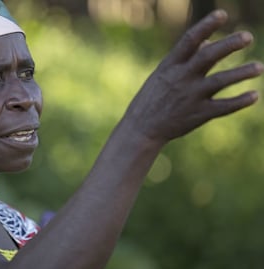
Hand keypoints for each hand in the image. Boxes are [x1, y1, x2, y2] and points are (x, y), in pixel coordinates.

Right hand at [124, 9, 263, 143]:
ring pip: (219, 81)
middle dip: (228, 45)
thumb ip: (184, 59)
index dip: (206, 25)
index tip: (222, 14)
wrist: (141, 128)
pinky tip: (254, 96)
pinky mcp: (198, 114)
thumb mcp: (162, 75)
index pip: (189, 40)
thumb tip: (208, 43)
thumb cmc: (152, 98)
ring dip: (240, 73)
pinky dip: (239, 101)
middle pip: (207, 57)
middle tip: (247, 37)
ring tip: (258, 67)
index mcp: (170, 66)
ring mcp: (190, 96)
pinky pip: (223, 107)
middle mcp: (181, 78)